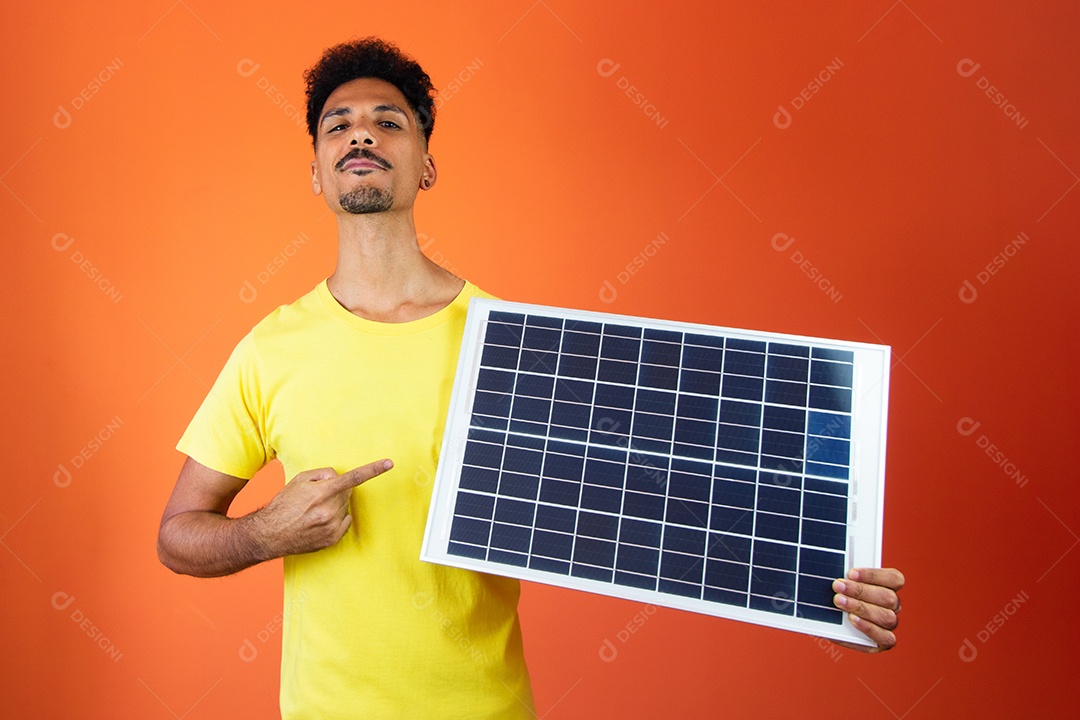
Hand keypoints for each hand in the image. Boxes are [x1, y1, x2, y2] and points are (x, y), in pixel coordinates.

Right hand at [254, 459, 392, 556]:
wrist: (269, 534)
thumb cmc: (283, 505)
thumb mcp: (299, 480)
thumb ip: (322, 474)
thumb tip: (338, 477)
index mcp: (321, 492)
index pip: (353, 478)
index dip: (373, 470)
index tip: (390, 463)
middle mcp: (328, 510)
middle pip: (347, 493)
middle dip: (337, 491)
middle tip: (318, 497)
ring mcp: (331, 526)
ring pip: (345, 508)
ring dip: (335, 506)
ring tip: (314, 511)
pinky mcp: (331, 539)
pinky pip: (345, 522)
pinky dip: (337, 519)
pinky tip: (320, 520)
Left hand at [830, 567, 904, 651]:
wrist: (831, 624)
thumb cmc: (840, 598)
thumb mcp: (842, 585)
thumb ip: (846, 578)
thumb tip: (836, 572)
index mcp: (889, 586)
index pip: (893, 578)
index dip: (873, 575)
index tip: (851, 573)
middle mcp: (893, 605)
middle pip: (888, 597)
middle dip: (860, 591)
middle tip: (838, 586)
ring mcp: (890, 624)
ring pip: (887, 617)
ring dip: (861, 608)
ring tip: (840, 602)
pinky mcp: (884, 641)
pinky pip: (885, 638)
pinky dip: (868, 628)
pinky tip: (852, 620)